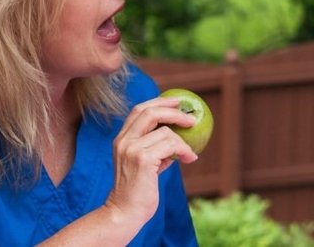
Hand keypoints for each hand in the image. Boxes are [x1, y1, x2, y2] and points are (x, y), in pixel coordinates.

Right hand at [103, 96, 197, 224]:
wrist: (124, 213)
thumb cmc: (138, 192)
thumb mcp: (145, 165)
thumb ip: (156, 150)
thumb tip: (177, 139)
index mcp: (122, 140)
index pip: (139, 110)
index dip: (159, 102)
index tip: (177, 101)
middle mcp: (124, 141)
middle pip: (150, 112)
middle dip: (173, 111)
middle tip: (191, 118)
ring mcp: (131, 149)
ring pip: (165, 132)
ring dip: (183, 141)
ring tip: (189, 155)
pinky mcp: (142, 159)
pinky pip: (171, 145)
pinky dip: (184, 150)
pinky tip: (189, 159)